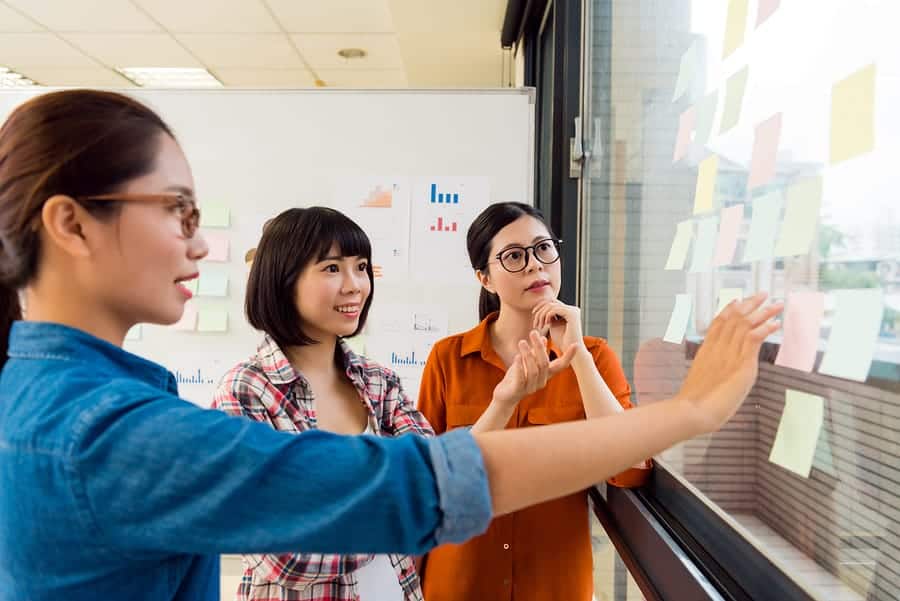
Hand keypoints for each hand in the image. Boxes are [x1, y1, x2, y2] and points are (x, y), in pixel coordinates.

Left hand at [491, 331, 578, 408]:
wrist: (505, 397)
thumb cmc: (517, 378)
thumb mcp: (527, 363)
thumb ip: (535, 352)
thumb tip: (543, 337)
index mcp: (546, 375)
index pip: (561, 366)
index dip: (569, 356)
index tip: (576, 345)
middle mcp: (541, 382)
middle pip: (544, 364)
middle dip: (540, 347)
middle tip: (533, 332)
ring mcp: (530, 388)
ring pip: (534, 370)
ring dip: (528, 355)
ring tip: (522, 342)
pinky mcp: (518, 391)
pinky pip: (521, 379)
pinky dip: (520, 367)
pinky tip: (517, 357)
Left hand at [532, 300, 586, 351]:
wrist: (573, 353)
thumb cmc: (562, 341)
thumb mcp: (553, 326)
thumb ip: (549, 316)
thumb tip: (541, 308)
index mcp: (569, 311)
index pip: (552, 302)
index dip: (541, 307)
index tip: (534, 316)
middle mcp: (572, 309)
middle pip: (550, 301)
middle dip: (540, 311)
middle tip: (535, 324)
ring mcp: (573, 310)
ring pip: (551, 305)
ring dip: (542, 315)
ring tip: (539, 326)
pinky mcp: (572, 314)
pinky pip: (554, 309)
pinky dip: (547, 316)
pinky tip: (546, 324)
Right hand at [676, 292, 782, 433]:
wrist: (693, 411)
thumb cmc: (695, 405)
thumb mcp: (701, 382)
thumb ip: (709, 372)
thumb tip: (715, 375)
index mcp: (706, 351)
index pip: (718, 323)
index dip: (729, 310)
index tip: (739, 300)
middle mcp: (717, 348)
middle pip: (733, 319)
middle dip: (749, 304)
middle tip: (763, 294)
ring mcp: (728, 354)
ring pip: (745, 325)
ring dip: (763, 313)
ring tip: (776, 304)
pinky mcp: (740, 364)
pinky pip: (753, 339)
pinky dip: (765, 329)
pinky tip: (775, 323)